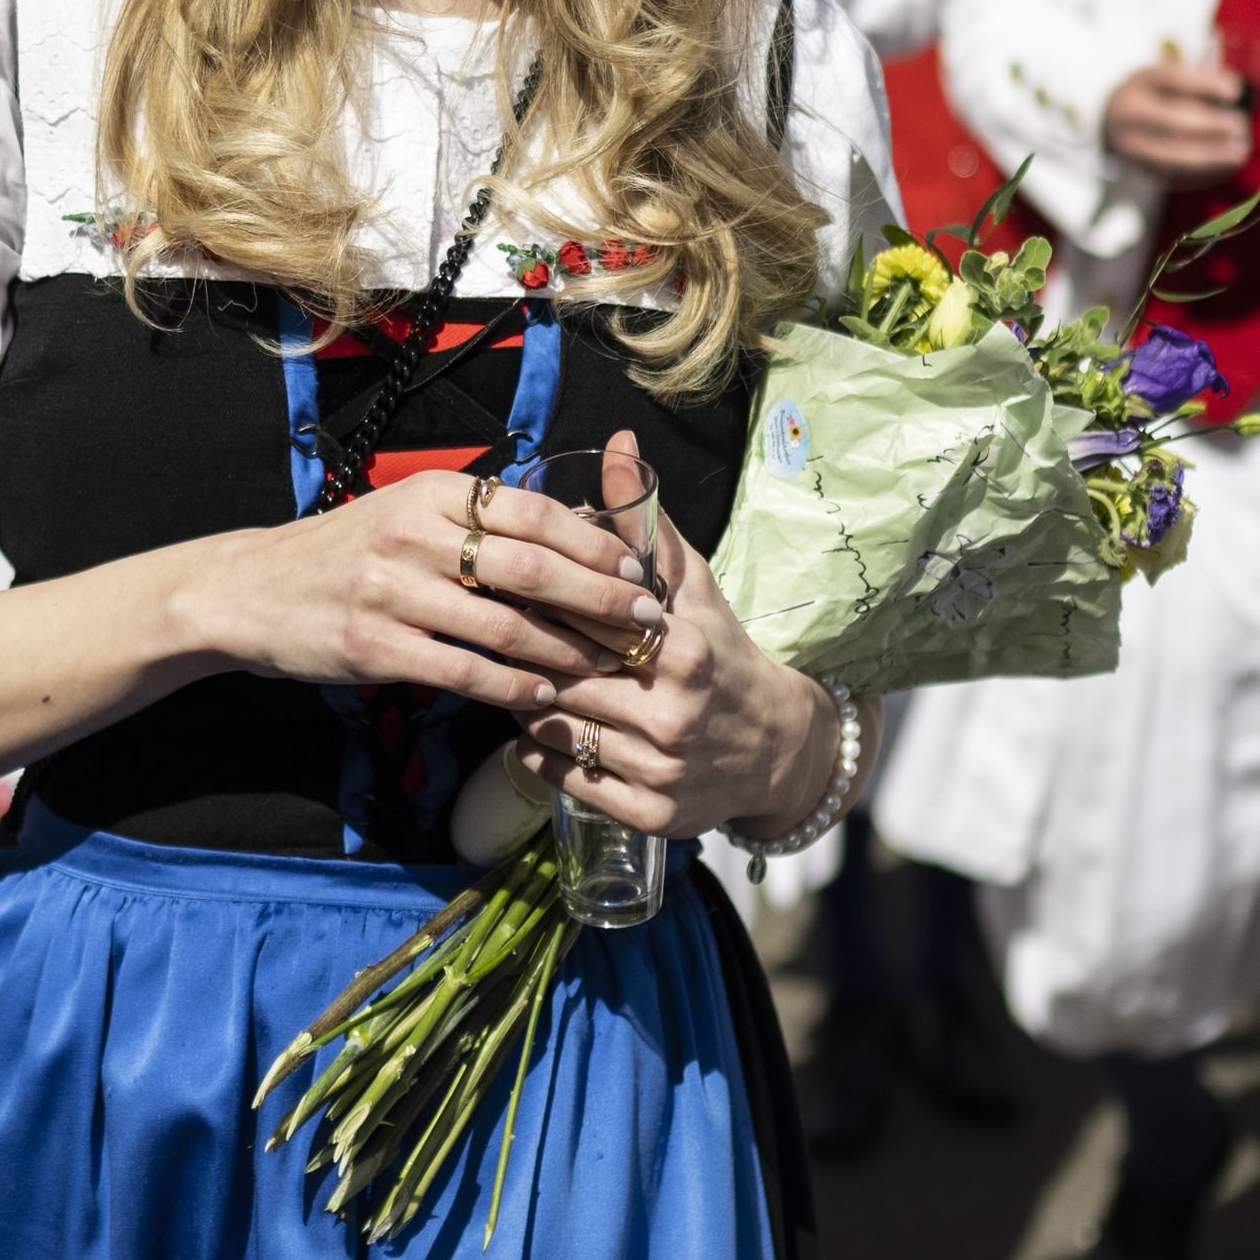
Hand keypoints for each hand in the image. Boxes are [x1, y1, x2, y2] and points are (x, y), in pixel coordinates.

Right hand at [172, 468, 624, 716]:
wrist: (251, 591)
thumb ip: (473, 519)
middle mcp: (413, 534)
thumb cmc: (344, 554)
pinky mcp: (374, 646)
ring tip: (608, 668)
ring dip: (567, 652)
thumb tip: (567, 532)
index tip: (638, 572)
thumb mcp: (405, 513)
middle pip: (532, 568)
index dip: (596, 544)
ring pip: (505, 626)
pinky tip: (542, 698)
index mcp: (431, 492)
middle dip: (601, 599)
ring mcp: (391, 591)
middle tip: (647, 624)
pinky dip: (512, 688)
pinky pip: (464, 671)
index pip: (535, 513)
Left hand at [500, 431, 841, 840]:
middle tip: (483, 627)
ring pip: (554, 727)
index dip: (536, 602)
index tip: (499, 584)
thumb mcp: (692, 584)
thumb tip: (618, 445)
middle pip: (561, 674)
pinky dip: (540, 751)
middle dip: (521, 649)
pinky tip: (535, 726)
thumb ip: (646, 520)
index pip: (584, 620)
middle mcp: (672, 713)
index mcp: (682, 650)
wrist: (777, 747)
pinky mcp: (649, 814)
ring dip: (522, 699)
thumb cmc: (720, 652)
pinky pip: (564, 777)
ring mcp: (661, 769)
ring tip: (504, 670)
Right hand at [1103, 61, 1252, 182]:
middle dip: (1213, 125)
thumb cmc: (1154, 94)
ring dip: (1213, 156)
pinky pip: (1177, 175)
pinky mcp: (1140, 169)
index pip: (1172, 79)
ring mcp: (1131, 146)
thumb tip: (1233, 90)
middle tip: (1241, 126)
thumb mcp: (1167, 75)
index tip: (1235, 91)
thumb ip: (1199, 77)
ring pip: (1175, 156)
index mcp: (1139, 83)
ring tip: (1240, 152)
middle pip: (1174, 122)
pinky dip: (1206, 173)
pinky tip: (1228, 167)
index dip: (1205, 85)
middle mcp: (1129, 114)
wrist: (1110, 122)